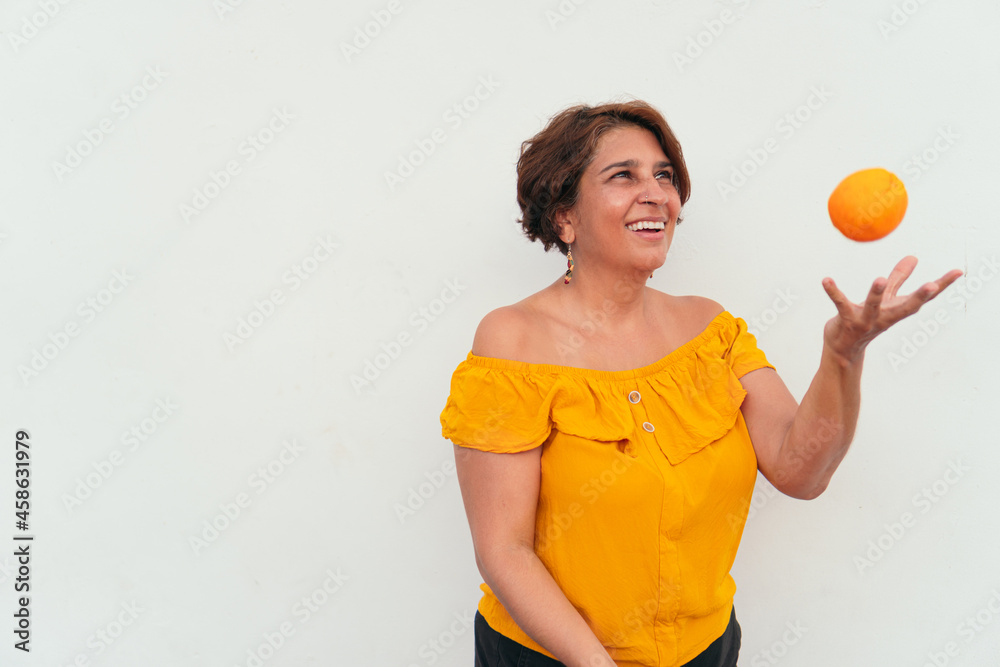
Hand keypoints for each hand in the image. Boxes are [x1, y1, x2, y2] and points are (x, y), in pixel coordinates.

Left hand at [821, 255, 963, 364]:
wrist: (843, 349)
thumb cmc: (867, 319)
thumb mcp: (886, 300)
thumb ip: (899, 279)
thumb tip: (913, 257)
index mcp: (897, 310)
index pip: (924, 298)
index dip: (942, 285)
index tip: (958, 272)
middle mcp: (886, 317)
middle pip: (906, 307)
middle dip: (920, 297)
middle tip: (932, 284)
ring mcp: (866, 321)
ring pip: (873, 307)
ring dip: (876, 294)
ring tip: (880, 279)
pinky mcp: (846, 320)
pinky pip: (840, 304)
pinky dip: (833, 292)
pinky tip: (826, 280)